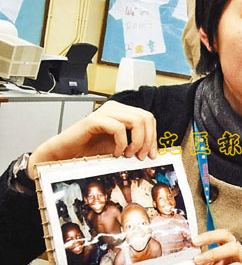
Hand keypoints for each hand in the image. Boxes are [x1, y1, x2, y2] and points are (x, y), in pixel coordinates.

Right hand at [27, 100, 157, 177]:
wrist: (65, 154)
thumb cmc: (90, 150)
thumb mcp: (119, 147)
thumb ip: (134, 144)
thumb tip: (152, 152)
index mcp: (122, 112)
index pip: (148, 118)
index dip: (153, 137)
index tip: (152, 154)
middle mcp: (114, 108)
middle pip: (145, 117)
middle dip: (148, 140)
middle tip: (141, 156)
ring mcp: (104, 112)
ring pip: (136, 120)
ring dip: (137, 141)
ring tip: (128, 154)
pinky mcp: (94, 120)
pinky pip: (118, 128)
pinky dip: (121, 143)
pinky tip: (116, 153)